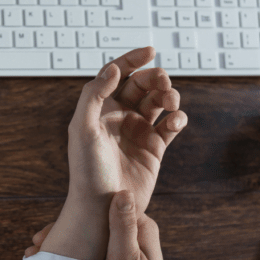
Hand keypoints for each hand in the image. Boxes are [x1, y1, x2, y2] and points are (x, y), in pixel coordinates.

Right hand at [25, 190, 180, 259]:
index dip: (75, 213)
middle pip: (90, 223)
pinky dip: (66, 259)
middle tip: (38, 242)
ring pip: (85, 240)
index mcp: (139, 228)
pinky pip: (85, 257)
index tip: (53, 225)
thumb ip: (122, 226)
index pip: (103, 208)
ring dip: (61, 245)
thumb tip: (123, 190)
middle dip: (62, 231)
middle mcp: (129, 237)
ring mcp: (118, 253)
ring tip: (35, 255)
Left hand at [67, 46, 187, 215]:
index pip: (117, 74)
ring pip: (159, 102)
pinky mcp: (154, 148)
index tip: (150, 51)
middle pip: (142, 85)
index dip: (133, 60)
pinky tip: (175, 122)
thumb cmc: (87, 170)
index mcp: (99, 108)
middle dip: (155, 78)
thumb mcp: (82, 128)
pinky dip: (177, 119)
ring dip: (169, 96)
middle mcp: (119, 117)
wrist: (101, 208)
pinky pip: (170, 126)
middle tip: (163, 82)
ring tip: (171, 103)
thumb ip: (94, 94)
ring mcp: (138, 131)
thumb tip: (113, 68)